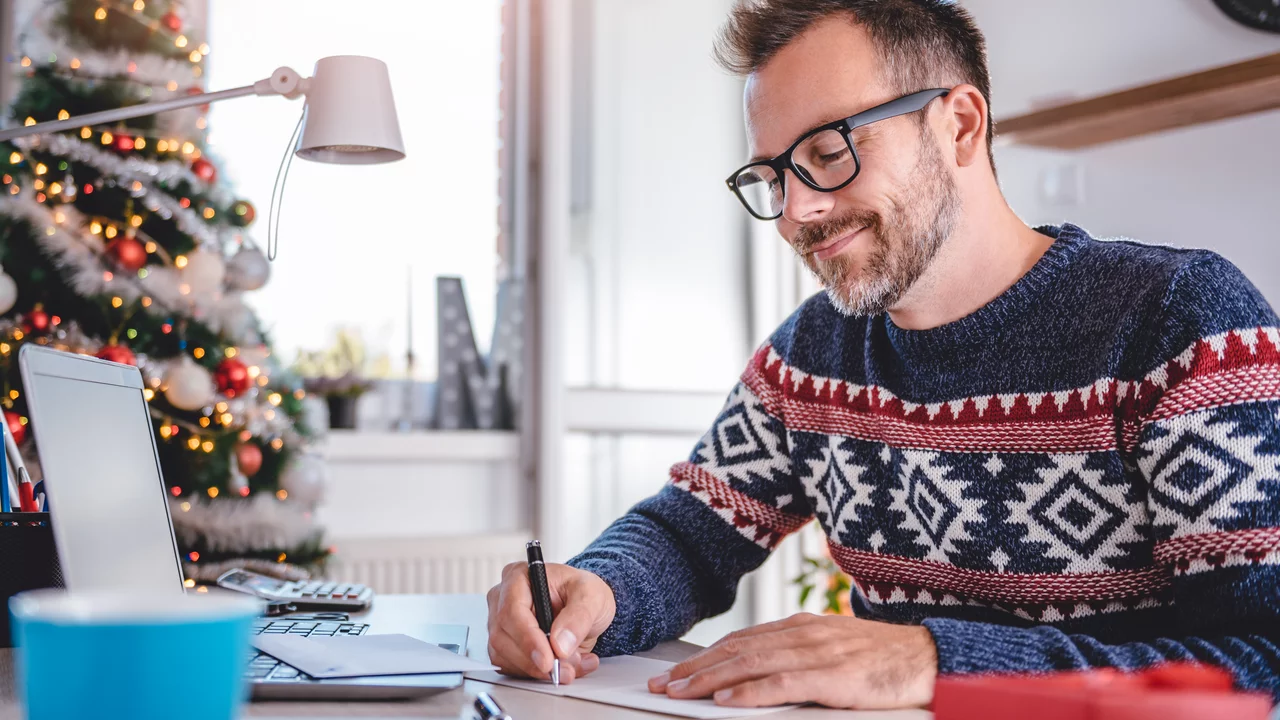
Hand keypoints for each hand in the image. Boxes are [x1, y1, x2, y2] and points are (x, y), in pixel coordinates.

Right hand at [486, 561, 615, 683]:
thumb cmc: (584, 593)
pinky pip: (513, 668)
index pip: (511, 611)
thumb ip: (578, 617)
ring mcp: (501, 624)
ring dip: (538, 670)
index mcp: (518, 577)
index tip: (547, 660)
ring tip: (572, 665)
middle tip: (565, 669)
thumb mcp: (592, 596)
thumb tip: (560, 643)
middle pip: (503, 637)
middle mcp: (503, 600)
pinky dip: (538, 674)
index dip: (527, 639)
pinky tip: (564, 666)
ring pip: (505, 657)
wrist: (587, 608)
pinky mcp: (506, 646)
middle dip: (535, 660)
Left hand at [648, 613, 935, 708]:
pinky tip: (727, 701)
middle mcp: (803, 634)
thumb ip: (799, 660)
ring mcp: (817, 653)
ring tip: (680, 693)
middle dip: (695, 669)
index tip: (677, 673)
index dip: (706, 657)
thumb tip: (759, 679)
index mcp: (802, 628)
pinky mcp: (833, 676)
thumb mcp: (835, 653)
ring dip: (710, 680)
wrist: (933, 657)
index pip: (742, 641)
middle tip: (663, 685)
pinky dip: (750, 692)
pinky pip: (783, 684)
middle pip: (737, 650)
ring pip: (750, 664)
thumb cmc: (885, 661)